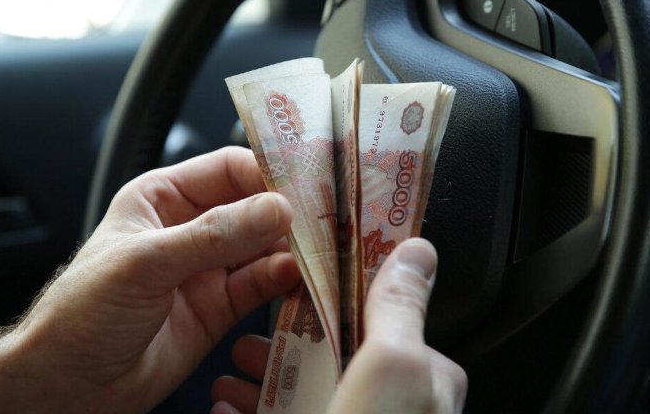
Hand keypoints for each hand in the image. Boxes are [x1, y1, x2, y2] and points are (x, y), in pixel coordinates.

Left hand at [0, 146, 300, 412]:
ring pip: (264, 248)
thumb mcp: (145, 262)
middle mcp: (190, 228)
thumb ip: (213, 235)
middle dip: (289, 211)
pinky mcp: (220, 308)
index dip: (268, 171)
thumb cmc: (82, 312)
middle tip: (327, 216)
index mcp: (163, 198)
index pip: (228, 169)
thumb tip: (275, 209)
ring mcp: (208, 270)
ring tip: (322, 249)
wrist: (67, 386)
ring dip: (293, 248)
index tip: (307, 179)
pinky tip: (301, 278)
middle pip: (254, 208)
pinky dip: (285, 282)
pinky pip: (262, 287)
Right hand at [212, 238, 466, 413]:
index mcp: (423, 378)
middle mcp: (394, 402)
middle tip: (248, 333)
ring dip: (260, 376)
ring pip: (303, 391)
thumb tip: (419, 251)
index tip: (297, 278)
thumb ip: (401, 307)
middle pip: (331, 353)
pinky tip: (227, 406)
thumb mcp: (394, 367)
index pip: (379, 316)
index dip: (336, 294)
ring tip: (229, 371)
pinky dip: (250, 410)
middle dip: (284, 339)